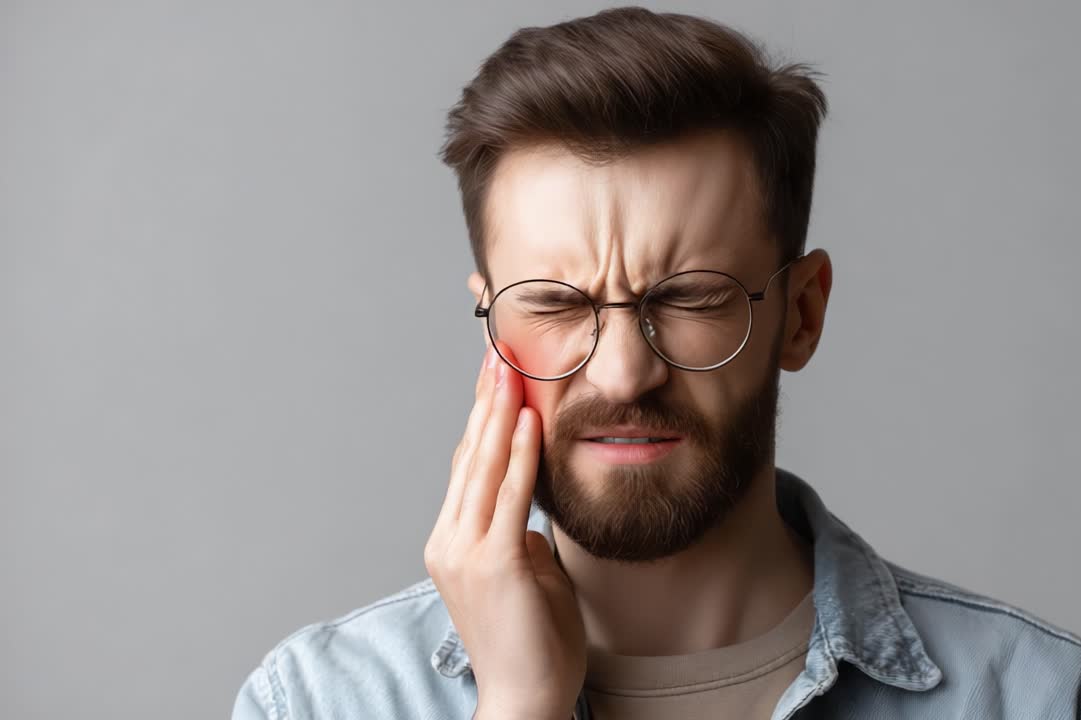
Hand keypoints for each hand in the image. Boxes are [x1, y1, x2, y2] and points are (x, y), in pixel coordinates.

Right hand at [424, 342, 586, 719]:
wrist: (526, 698)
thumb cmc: (533, 642)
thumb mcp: (525, 575)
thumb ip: (520, 538)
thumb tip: (530, 513)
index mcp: (452, 543)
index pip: (465, 469)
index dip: (480, 421)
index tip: (496, 380)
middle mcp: (449, 542)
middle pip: (466, 457)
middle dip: (486, 402)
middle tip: (499, 353)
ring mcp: (465, 552)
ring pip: (481, 468)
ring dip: (498, 414)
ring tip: (510, 369)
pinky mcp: (493, 563)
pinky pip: (508, 496)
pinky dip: (517, 455)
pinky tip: (526, 421)